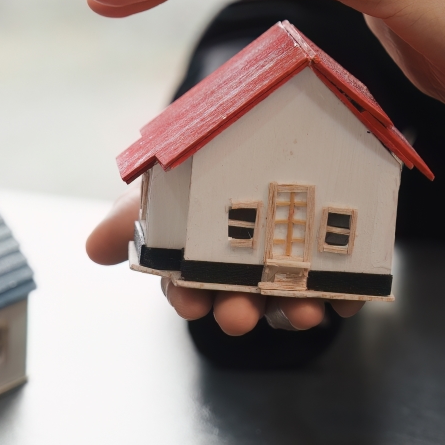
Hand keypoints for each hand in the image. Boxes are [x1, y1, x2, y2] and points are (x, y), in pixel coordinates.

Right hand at [84, 186, 359, 336]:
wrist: (271, 129)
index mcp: (200, 259)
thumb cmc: (207, 169)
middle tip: (239, 315)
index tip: (189, 304)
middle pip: (238, 300)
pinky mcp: (334, 264)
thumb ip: (132, 218)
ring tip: (304, 310)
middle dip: (238, 310)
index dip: (186, 297)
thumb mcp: (167, 185)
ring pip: (289, 300)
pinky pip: (343, 286)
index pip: (186, 285)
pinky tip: (350, 295)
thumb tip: (94, 249)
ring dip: (294, 310)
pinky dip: (347, 294)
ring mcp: (289, 271)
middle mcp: (242, 272)